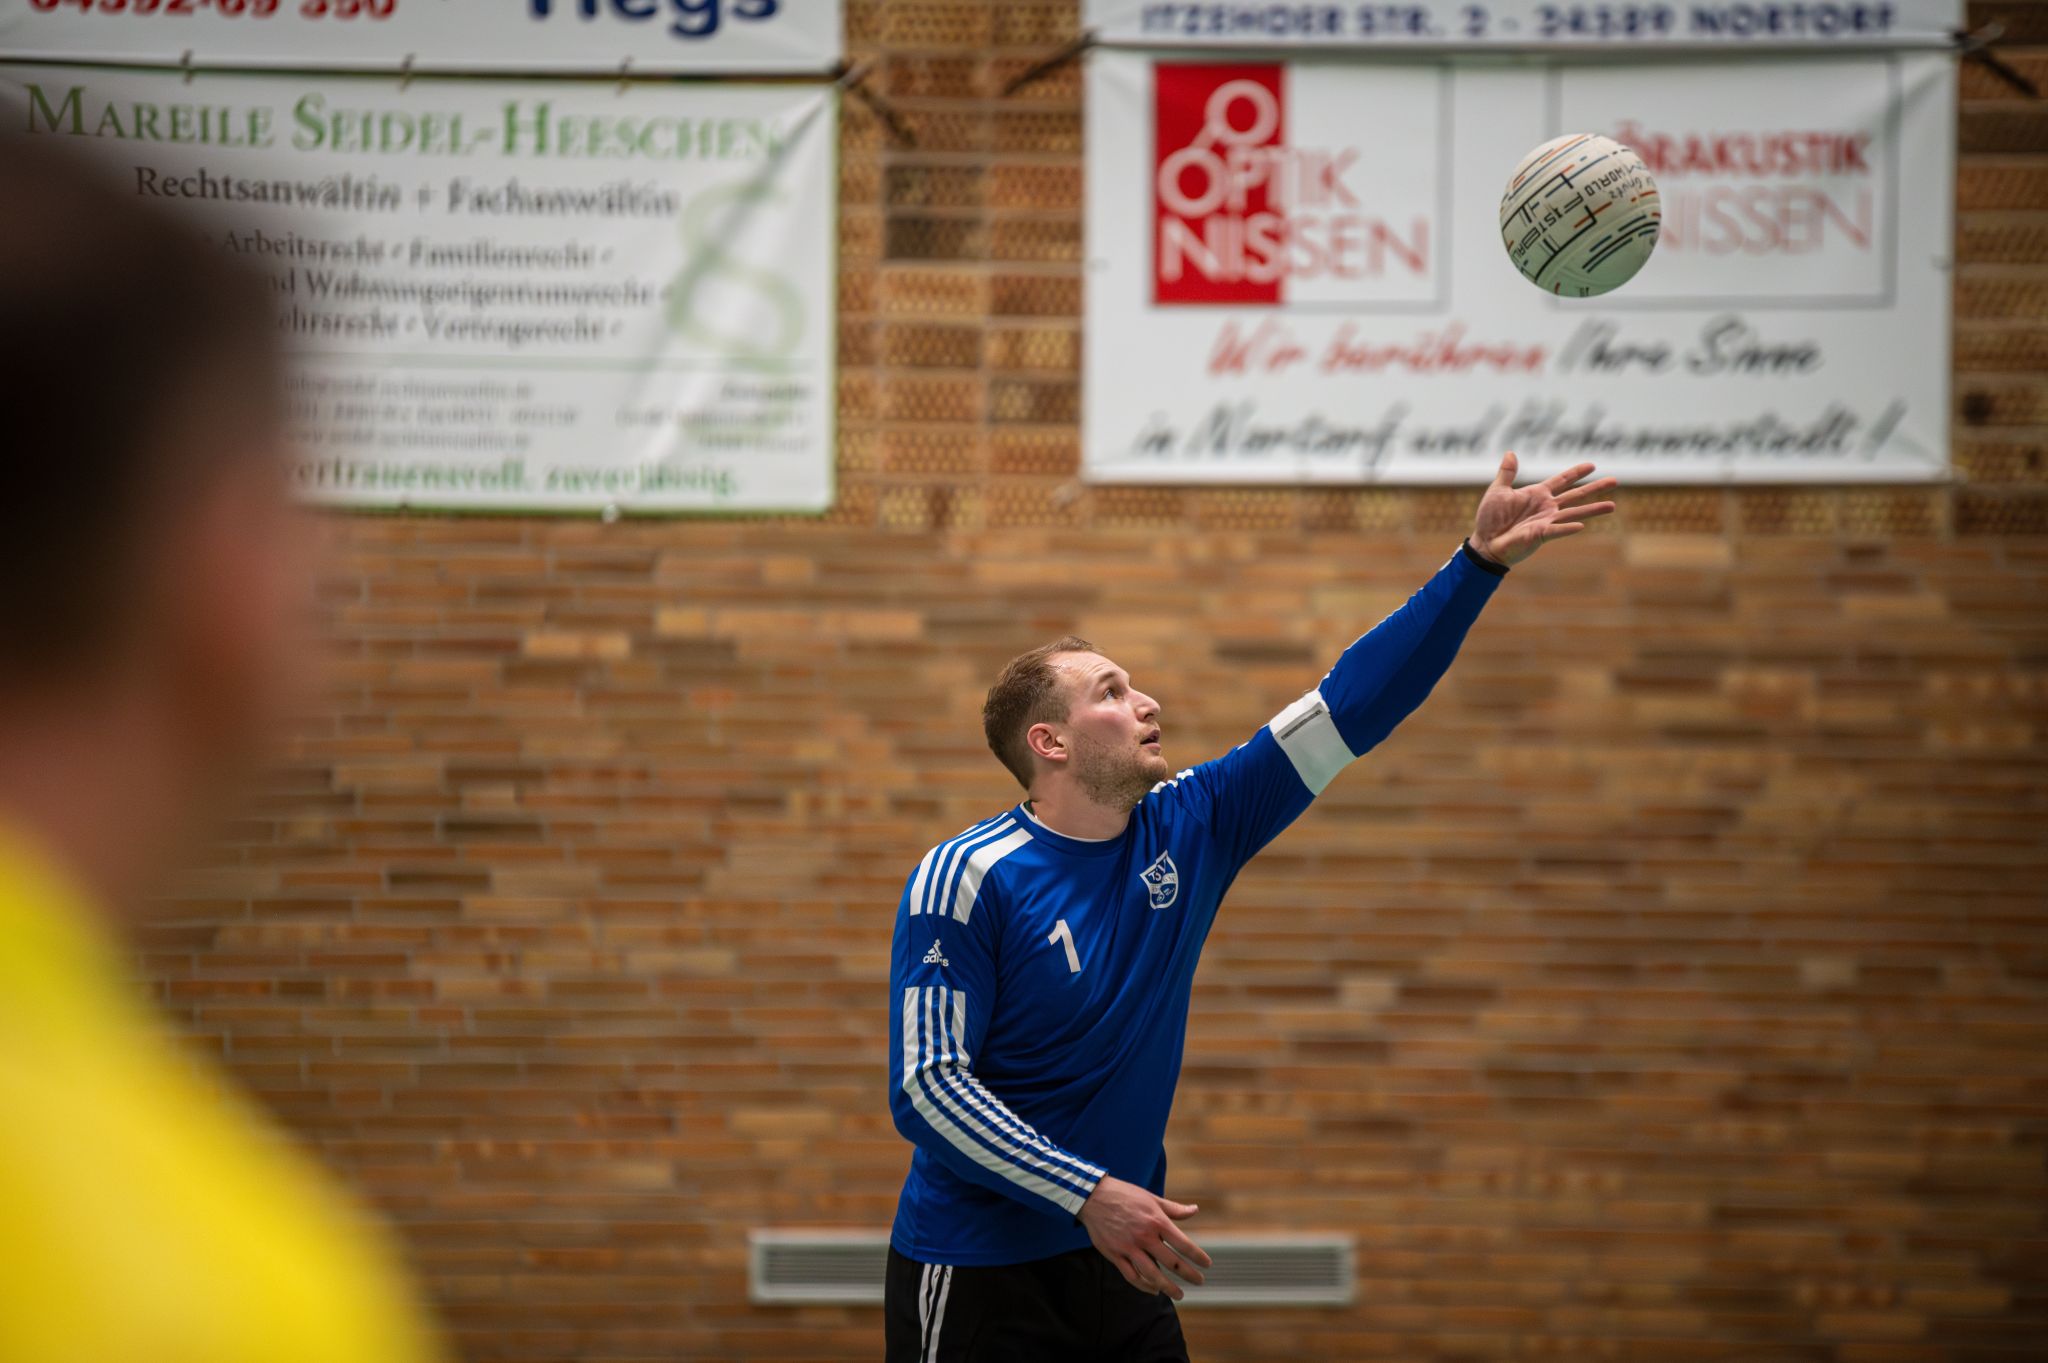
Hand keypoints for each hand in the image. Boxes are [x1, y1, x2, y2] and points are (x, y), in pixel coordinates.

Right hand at [1077, 1176, 1211, 1299]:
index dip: (1197, 1256)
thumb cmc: (1125, 1195)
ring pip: (1152, 1274)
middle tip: (1199, 1281)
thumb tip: (1195, 1210)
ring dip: (1167, 1287)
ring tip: (1178, 1294)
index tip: (1207, 1265)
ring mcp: (1129, 1247)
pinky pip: (1132, 1276)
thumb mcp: (1152, 1199)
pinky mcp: (1115, 1255)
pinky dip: (1144, 1286)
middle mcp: (1145, 1236)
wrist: (1093, 1197)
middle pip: (1171, 1262)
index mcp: (1156, 1221)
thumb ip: (1174, 1209)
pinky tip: (1153, 1290)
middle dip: (1188, 1274)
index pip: (1183, 1244)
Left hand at [1471, 452, 1617, 566]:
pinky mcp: (1540, 535)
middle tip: (1615, 480)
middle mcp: (1546, 507)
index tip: (1592, 465)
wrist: (1485, 542)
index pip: (1562, 480)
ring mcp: (1546, 521)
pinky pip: (1556, 530)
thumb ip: (1507, 473)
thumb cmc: (1491, 519)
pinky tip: (1581, 526)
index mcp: (1537, 494)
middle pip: (1575, 495)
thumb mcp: (1498, 491)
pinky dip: (1567, 528)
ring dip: (1592, 509)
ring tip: (1612, 506)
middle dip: (1595, 488)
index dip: (1576, 473)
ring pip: (1574, 513)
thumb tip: (1510, 452)